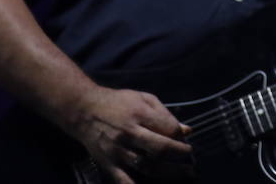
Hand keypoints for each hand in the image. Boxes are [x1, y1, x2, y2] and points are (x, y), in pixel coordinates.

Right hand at [68, 86, 193, 182]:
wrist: (83, 110)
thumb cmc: (118, 102)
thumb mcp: (144, 99)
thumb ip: (166, 114)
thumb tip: (187, 130)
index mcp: (140, 114)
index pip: (168, 128)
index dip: (181, 136)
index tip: (186, 140)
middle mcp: (129, 133)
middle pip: (160, 148)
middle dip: (180, 156)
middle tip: (192, 162)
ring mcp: (118, 151)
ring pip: (147, 166)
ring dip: (169, 172)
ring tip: (185, 174)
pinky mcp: (108, 164)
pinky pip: (123, 181)